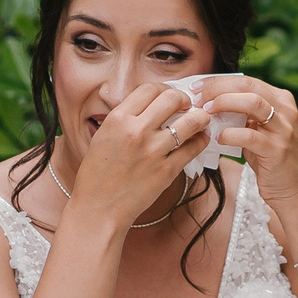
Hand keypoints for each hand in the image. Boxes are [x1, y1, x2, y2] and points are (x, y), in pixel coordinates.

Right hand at [67, 82, 210, 224]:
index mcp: (117, 119)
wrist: (98, 209)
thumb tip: (150, 106)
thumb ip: (125, 119)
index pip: (150, 89)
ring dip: (200, 117)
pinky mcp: (167, 170)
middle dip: (184, 99)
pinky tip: (200, 139)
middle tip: (187, 106)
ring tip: (200, 119)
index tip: (169, 96)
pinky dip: (201, 140)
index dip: (164, 89)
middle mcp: (136, 131)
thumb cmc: (97, 175)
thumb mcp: (102, 137)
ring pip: (191, 121)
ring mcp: (153, 151)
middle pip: (172, 98)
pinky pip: (194, 148)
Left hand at [203, 79, 297, 212]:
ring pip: (252, 104)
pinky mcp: (277, 150)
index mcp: (281, 100)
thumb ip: (243, 115)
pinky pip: (250, 135)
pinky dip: (230, 134)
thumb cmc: (271, 160)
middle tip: (196, 97)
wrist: (296, 191)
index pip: (247, 81)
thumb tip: (207, 103)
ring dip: (224, 104)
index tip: (197, 87)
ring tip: (205, 112)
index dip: (219, 81)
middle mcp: (286, 110)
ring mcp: (284, 129)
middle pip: (248, 87)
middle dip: (217, 88)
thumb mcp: (260, 131)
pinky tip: (218, 138)